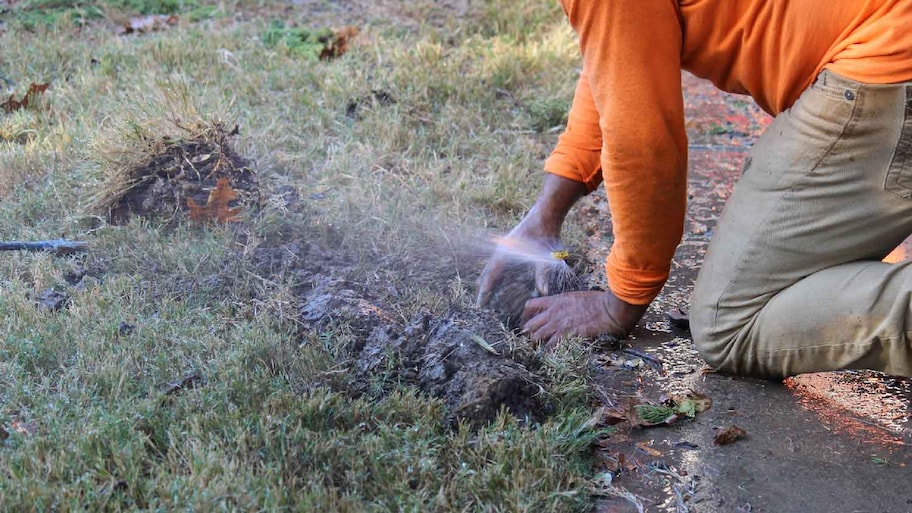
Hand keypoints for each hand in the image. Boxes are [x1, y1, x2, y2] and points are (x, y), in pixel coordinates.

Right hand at [478, 175, 586, 306]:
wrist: (546, 215)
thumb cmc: (545, 235)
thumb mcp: (545, 257)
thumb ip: (543, 274)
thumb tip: (544, 292)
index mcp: (506, 253)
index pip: (492, 274)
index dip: (486, 289)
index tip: (481, 301)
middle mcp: (503, 249)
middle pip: (488, 269)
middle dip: (484, 284)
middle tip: (480, 299)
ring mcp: (506, 245)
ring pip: (492, 263)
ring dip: (488, 276)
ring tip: (484, 286)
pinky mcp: (512, 242)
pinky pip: (499, 258)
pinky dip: (496, 268)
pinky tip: (500, 272)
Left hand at [521, 289, 647, 345]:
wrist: (610, 309)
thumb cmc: (599, 302)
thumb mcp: (577, 297)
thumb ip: (565, 304)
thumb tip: (563, 311)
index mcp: (555, 301)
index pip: (530, 306)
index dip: (525, 317)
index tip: (527, 324)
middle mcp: (552, 312)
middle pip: (529, 325)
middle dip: (529, 335)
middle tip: (533, 343)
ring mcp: (558, 324)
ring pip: (536, 337)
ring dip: (537, 345)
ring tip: (539, 352)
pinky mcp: (566, 335)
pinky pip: (549, 347)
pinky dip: (548, 353)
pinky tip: (549, 358)